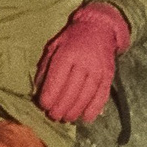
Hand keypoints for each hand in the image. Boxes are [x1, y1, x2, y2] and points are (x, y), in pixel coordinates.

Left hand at [36, 2, 128, 124]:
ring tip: (66, 118)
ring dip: (76, 110)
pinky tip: (87, 118)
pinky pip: (102, 95)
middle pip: (72, 90)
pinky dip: (95, 108)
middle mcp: (84, 62)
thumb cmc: (71, 40)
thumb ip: (45, 67)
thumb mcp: (54, 47)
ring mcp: (98, 69)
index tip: (43, 105)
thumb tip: (38, 89)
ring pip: (86, 95)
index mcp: (67, 53)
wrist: (99, 28)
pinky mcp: (108, 75)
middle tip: (53, 116)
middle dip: (61, 107)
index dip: (49, 95)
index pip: (57, 78)